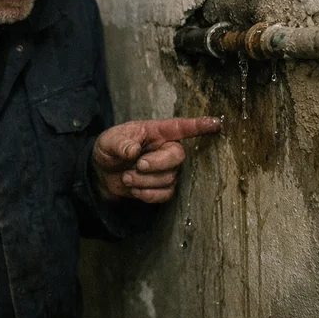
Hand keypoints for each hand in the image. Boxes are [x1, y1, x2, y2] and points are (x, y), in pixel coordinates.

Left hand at [92, 117, 220, 202]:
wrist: (103, 173)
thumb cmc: (109, 149)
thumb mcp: (108, 141)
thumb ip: (119, 143)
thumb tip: (133, 151)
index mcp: (155, 132)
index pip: (180, 127)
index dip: (198, 125)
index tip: (215, 123)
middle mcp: (165, 149)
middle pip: (177, 156)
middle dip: (157, 164)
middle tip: (137, 165)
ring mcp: (167, 169)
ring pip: (169, 178)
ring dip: (144, 181)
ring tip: (127, 177)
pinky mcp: (164, 187)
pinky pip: (166, 194)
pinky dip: (148, 194)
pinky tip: (135, 190)